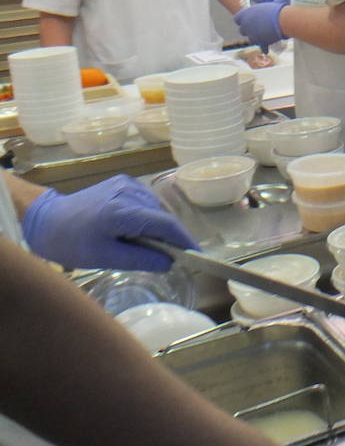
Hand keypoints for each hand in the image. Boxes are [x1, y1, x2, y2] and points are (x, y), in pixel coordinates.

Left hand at [21, 175, 197, 270]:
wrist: (45, 218)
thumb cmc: (70, 242)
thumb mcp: (105, 257)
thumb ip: (141, 260)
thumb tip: (170, 262)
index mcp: (123, 210)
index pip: (166, 225)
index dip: (184, 241)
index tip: (197, 256)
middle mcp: (129, 191)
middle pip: (163, 216)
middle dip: (170, 237)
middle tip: (169, 258)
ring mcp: (126, 184)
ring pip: (156, 209)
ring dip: (158, 227)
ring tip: (147, 245)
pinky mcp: (123, 183)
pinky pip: (146, 202)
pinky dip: (148, 217)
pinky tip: (137, 229)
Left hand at [235, 0, 287, 52]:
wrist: (282, 19)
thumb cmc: (274, 8)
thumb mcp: (262, 3)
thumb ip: (256, 4)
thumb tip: (254, 1)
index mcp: (243, 15)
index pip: (237, 19)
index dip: (242, 18)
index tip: (248, 17)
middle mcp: (245, 26)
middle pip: (242, 30)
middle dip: (247, 29)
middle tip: (256, 26)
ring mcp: (253, 36)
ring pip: (251, 39)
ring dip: (255, 37)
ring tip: (263, 35)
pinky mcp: (261, 43)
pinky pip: (261, 47)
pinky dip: (264, 48)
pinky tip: (266, 49)